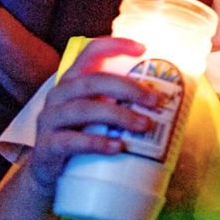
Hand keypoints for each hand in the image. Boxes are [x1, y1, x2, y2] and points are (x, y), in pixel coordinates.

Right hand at [25, 37, 156, 197]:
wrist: (51, 174)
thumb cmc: (85, 136)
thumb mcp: (101, 114)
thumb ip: (123, 103)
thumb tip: (172, 101)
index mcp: (74, 81)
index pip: (91, 52)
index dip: (115, 45)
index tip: (143, 49)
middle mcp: (59, 95)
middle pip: (93, 81)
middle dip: (128, 88)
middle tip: (155, 100)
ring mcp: (50, 120)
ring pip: (84, 109)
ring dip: (119, 116)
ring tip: (145, 125)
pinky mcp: (47, 146)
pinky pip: (72, 141)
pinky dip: (98, 142)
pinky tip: (118, 147)